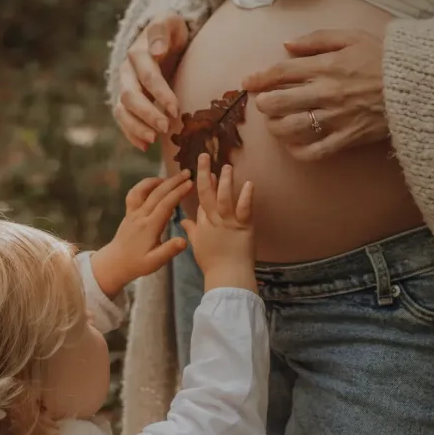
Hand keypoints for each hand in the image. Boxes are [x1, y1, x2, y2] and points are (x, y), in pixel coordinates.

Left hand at [91, 171, 191, 298]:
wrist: (115, 263)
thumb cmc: (137, 263)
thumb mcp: (155, 262)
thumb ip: (169, 250)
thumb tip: (184, 241)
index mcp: (149, 227)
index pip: (166, 205)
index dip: (178, 193)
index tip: (190, 184)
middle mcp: (140, 216)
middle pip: (157, 194)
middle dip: (173, 182)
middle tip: (188, 173)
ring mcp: (132, 213)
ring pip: (144, 190)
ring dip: (158, 180)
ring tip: (173, 177)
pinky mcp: (129, 212)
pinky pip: (134, 193)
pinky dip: (145, 185)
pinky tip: (155, 183)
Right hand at [114, 13, 188, 151]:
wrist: (160, 39)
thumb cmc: (170, 32)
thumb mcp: (169, 22)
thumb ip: (162, 30)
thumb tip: (156, 50)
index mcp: (138, 52)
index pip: (148, 75)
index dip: (160, 93)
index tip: (175, 109)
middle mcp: (127, 71)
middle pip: (131, 96)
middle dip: (147, 114)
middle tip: (165, 128)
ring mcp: (124, 86)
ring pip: (122, 110)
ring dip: (136, 127)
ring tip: (153, 140)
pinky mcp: (126, 101)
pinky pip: (122, 119)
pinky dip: (131, 134)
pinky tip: (144, 146)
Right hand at [181, 156, 255, 292]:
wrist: (228, 277)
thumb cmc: (213, 264)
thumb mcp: (197, 246)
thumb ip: (192, 231)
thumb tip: (184, 221)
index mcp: (202, 226)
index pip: (201, 202)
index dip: (202, 185)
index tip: (203, 171)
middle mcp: (214, 222)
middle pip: (207, 195)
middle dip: (204, 174)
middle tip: (204, 156)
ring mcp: (229, 224)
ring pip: (224, 198)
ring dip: (225, 181)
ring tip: (226, 166)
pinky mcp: (244, 228)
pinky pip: (245, 210)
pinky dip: (246, 197)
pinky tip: (249, 183)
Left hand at [242, 29, 388, 161]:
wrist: (414, 85)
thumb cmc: (382, 58)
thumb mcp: (351, 37)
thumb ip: (316, 39)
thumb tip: (286, 45)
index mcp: (325, 66)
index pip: (280, 73)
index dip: (259, 79)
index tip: (247, 83)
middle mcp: (325, 92)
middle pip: (277, 102)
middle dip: (264, 104)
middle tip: (265, 104)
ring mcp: (334, 118)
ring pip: (289, 128)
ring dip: (275, 128)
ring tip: (275, 124)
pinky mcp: (346, 137)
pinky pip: (313, 151)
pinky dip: (297, 151)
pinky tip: (292, 146)